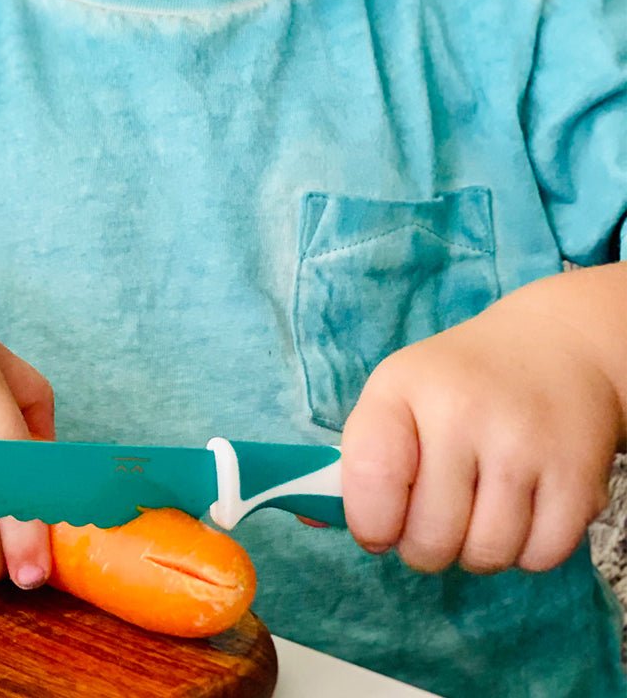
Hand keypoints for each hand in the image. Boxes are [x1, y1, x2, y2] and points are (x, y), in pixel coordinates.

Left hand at [340, 267, 625, 574]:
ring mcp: (523, 444)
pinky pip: (541, 556)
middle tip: (433, 522)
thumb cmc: (457, 381)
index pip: (372, 478)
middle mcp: (462, 412)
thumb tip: (324, 520)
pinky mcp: (578, 474)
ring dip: (476, 553)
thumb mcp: (396, 393)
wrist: (555, 346)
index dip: (369, 524)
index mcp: (403, 389)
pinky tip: (520, 510)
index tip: (378, 530)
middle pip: (431, 536)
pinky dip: (527, 550)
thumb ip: (360, 457)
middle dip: (425, 547)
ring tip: (476, 513)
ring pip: (487, 554)